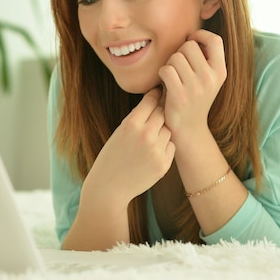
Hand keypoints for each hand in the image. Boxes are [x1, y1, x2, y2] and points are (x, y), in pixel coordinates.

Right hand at [82, 88, 175, 205]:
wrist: (109, 187)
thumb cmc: (112, 156)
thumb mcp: (120, 131)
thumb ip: (138, 118)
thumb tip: (158, 99)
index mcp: (131, 124)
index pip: (151, 100)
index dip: (155, 96)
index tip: (157, 93)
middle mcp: (146, 135)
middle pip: (162, 113)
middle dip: (158, 114)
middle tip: (151, 120)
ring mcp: (156, 150)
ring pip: (168, 130)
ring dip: (162, 132)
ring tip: (147, 142)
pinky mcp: (164, 164)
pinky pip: (171, 146)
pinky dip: (164, 147)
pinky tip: (151, 154)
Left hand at [158, 29, 226, 146]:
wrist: (189, 129)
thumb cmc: (194, 97)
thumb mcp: (208, 78)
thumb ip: (205, 58)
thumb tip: (192, 35)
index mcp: (221, 71)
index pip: (215, 40)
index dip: (200, 35)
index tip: (191, 41)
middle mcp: (211, 78)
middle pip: (189, 46)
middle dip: (179, 52)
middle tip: (178, 67)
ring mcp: (196, 87)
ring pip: (175, 57)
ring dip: (169, 64)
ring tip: (173, 77)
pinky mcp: (180, 95)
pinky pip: (166, 70)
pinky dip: (162, 74)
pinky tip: (165, 83)